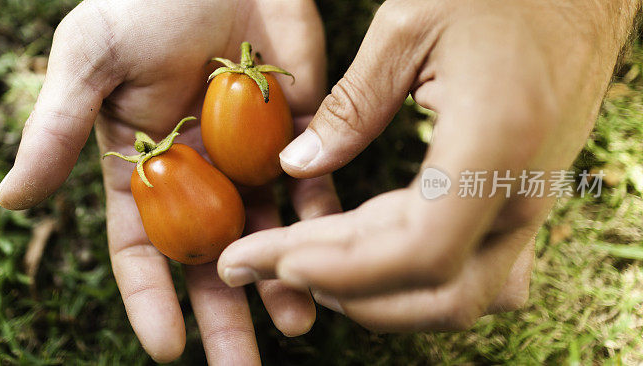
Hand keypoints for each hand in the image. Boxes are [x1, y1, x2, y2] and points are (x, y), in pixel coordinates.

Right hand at [0, 0, 339, 362]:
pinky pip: (312, 182)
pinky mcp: (298, 129)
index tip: (168, 351)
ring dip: (282, 279)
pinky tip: (330, 253)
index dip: (151, 300)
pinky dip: (321, 218)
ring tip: (297, 324)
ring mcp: (249, 156)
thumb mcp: (87, 59)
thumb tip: (9, 199)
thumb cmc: (139, 0)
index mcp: (141, 169)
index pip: (141, 250)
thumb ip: (56, 129)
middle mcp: (197, 175)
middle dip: (225, 317)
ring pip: (267, 233)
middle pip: (209, 260)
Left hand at [218, 0, 638, 330]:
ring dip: (369, 294)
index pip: (418, 252)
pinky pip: (459, 268)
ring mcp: (526, 209)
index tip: (269, 258)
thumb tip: (297, 164)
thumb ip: (351, 105)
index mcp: (496, 144)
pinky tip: (342, 251)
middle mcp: (521, 195)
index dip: (337, 268)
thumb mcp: (410, 27)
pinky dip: (395, 275)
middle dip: (342, 292)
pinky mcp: (515, 207)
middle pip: (435, 294)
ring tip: (293, 262)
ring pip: (450, 297)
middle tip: (262, 265)